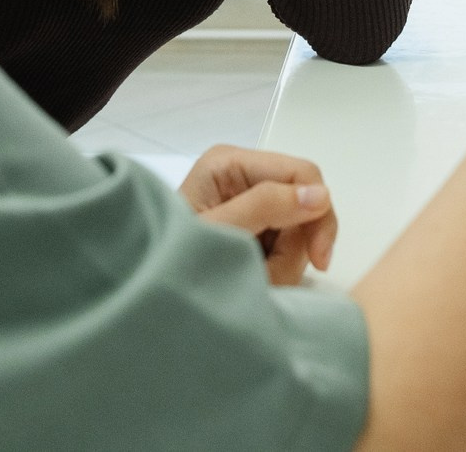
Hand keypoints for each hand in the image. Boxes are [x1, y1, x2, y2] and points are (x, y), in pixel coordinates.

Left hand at [181, 145, 338, 284]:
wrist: (146, 301)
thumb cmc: (167, 260)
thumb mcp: (217, 231)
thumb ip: (265, 207)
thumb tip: (318, 194)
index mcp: (231, 164)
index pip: (301, 173)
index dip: (318, 212)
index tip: (319, 257)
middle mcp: (242, 179)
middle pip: (304, 205)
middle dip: (293, 247)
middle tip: (269, 277)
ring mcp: (249, 207)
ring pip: (299, 233)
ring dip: (283, 264)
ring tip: (250, 280)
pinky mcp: (252, 233)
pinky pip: (286, 250)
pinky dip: (276, 271)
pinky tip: (253, 280)